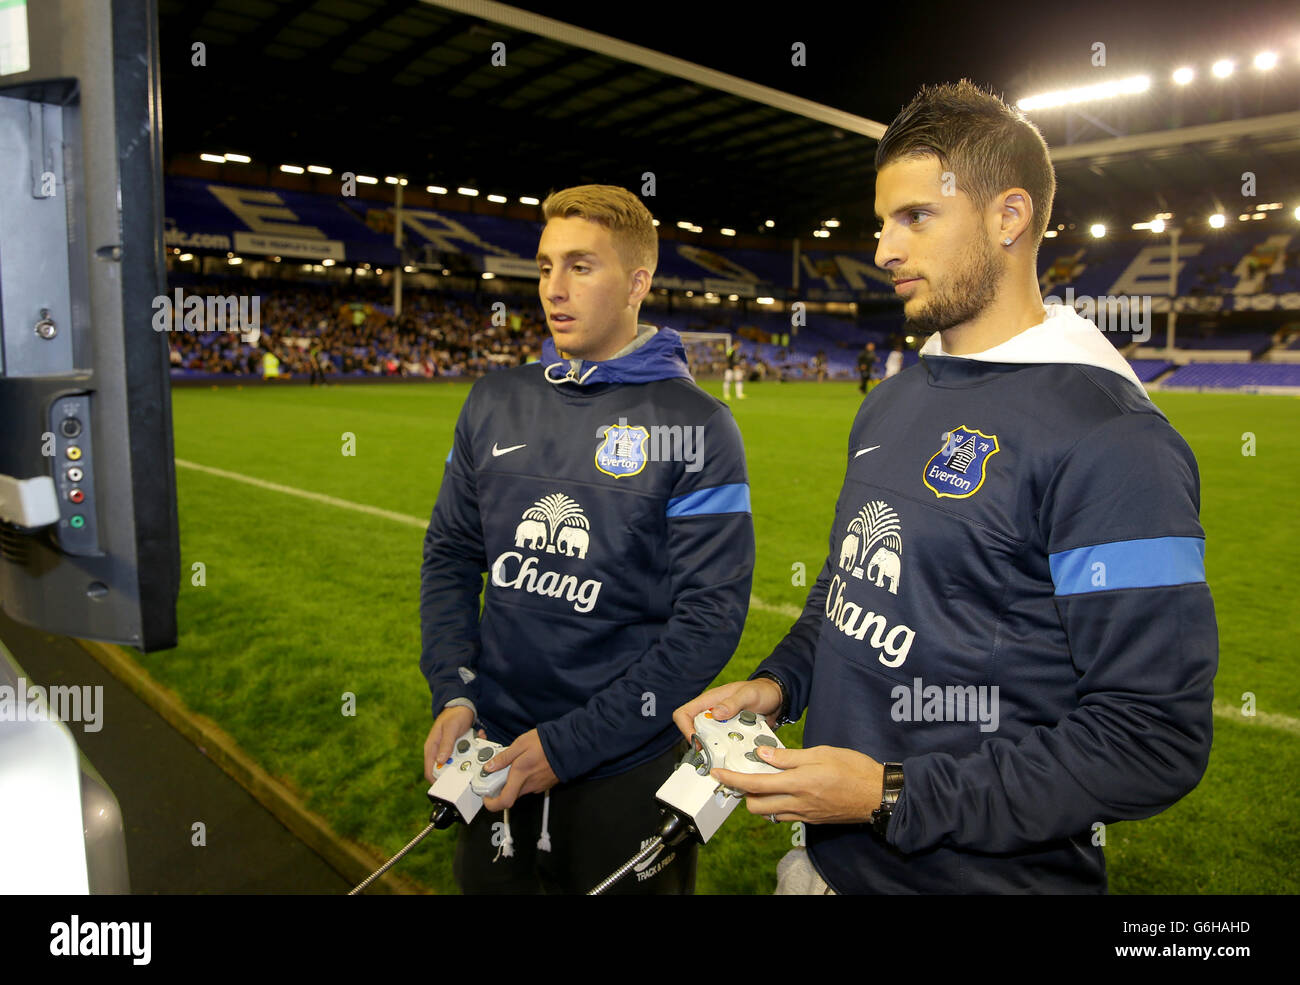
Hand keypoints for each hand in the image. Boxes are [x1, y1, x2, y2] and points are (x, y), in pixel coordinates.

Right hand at [423, 704, 474, 783]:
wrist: (463, 705)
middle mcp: (439, 751)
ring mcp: (449, 750)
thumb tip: (441, 761)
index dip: (437, 781)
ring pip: (458, 763)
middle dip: (458, 769)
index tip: (449, 786)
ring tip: (477, 747)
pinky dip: (473, 750)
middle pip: (446, 769)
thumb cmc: (453, 715)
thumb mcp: (450, 728)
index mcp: (432, 748)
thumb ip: (446, 744)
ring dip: (468, 757)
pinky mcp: (458, 748)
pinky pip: (465, 754)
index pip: (429, 770)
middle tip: (470, 765)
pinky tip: (479, 739)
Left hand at [481, 728, 558, 810]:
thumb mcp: (520, 744)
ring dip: (514, 780)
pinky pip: (530, 785)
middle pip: (510, 794)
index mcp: (520, 776)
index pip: (504, 801)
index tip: (486, 797)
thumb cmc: (546, 744)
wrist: (570, 745)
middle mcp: (529, 785)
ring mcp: (538, 786)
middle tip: (500, 771)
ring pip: (520, 789)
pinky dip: (525, 778)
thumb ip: (504, 757)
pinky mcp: (545, 784)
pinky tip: (528, 764)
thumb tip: (490, 767)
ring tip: (517, 763)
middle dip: (502, 785)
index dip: (492, 804)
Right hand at [672, 677, 784, 742]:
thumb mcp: (749, 694)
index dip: (685, 728)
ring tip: (733, 750)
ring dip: (719, 748)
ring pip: (710, 742)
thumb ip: (733, 703)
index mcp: (710, 701)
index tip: (697, 741)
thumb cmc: (762, 691)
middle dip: (703, 744)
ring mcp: (721, 725)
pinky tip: (741, 750)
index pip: (684, 714)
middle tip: (716, 752)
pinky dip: (731, 750)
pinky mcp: (731, 734)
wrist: (777, 699)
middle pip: (695, 732)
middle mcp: (712, 714)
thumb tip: (716, 714)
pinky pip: (725, 745)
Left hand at [712, 745, 883, 825]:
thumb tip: (763, 754)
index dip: (732, 779)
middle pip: (756, 806)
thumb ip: (789, 756)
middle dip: (743, 793)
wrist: (877, 794)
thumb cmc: (853, 769)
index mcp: (798, 783)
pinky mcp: (812, 820)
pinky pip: (785, 816)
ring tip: (762, 781)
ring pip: (769, 813)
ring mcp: (804, 815)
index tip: (717, 773)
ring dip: (759, 800)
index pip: (756, 784)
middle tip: (743, 775)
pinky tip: (782, 790)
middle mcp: (798, 803)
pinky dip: (776, 805)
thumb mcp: (821, 753)